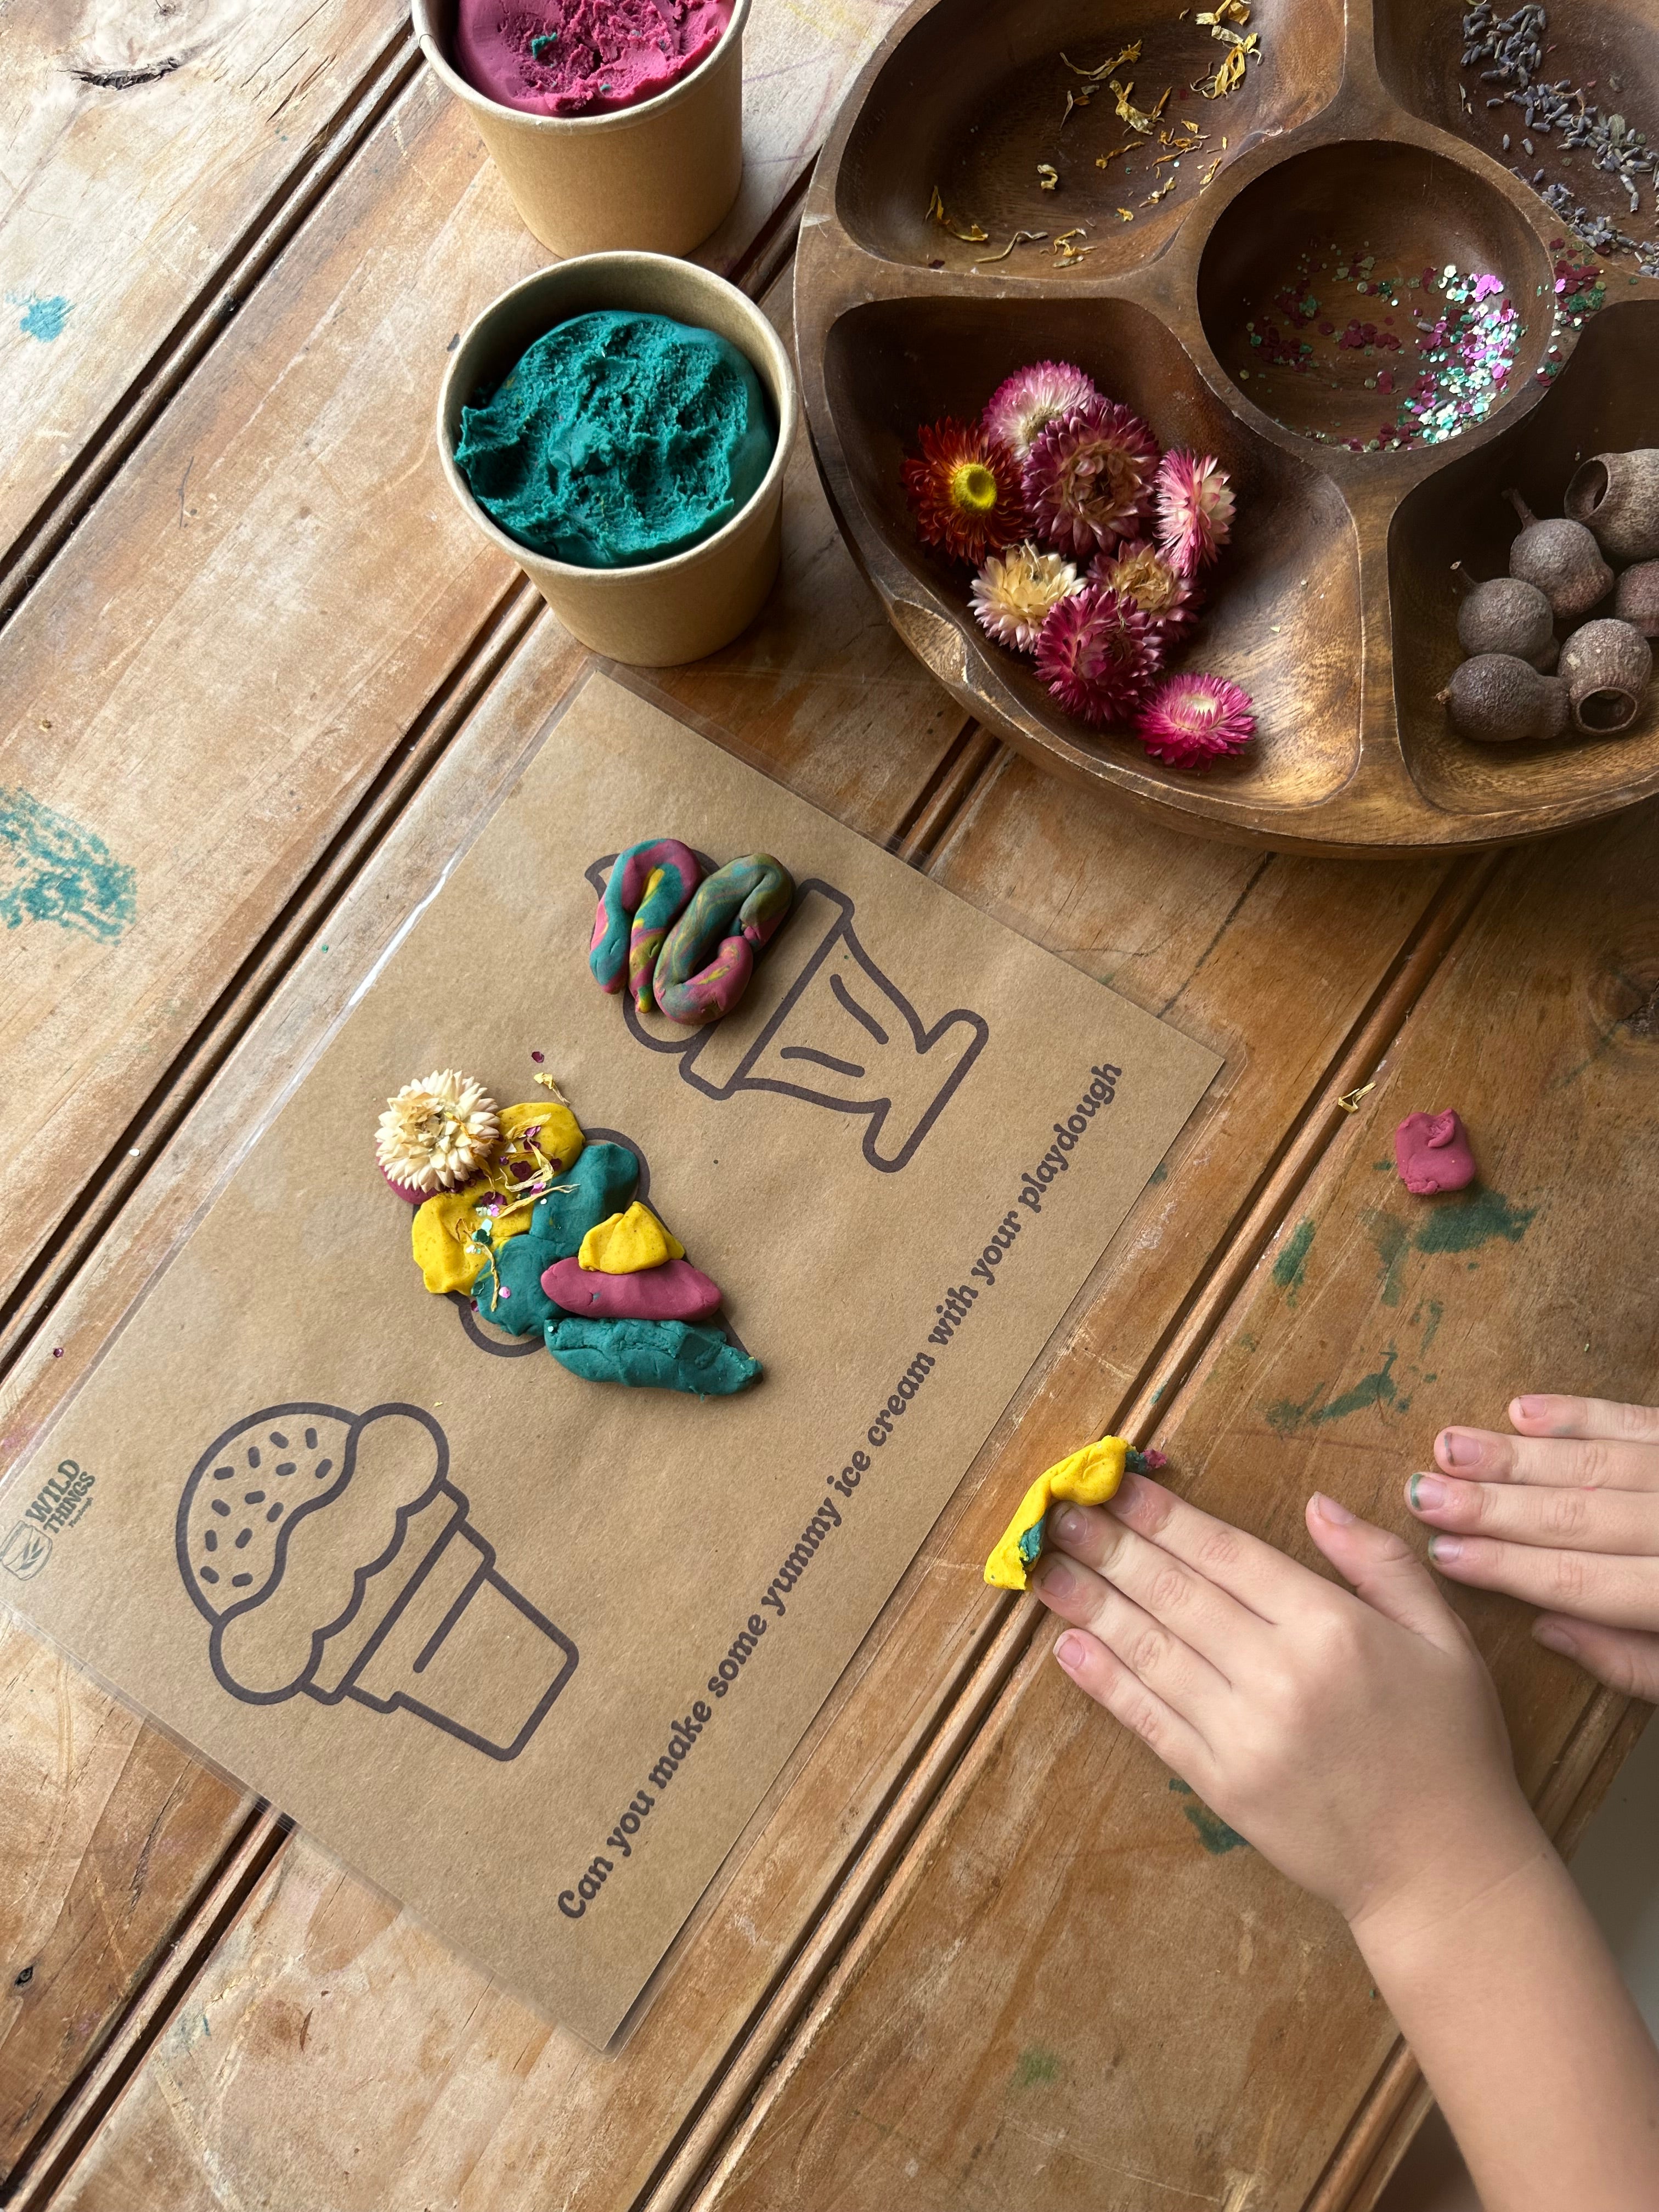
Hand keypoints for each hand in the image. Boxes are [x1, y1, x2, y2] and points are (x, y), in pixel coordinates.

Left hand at [1030, 1473, 1543, 1935]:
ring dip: (1091, 1605)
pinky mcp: (1223, 1786)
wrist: (1443, 1870)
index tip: (1119, 1485)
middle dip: (1112, 1546)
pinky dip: (1105, 1682)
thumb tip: (1318, 1504)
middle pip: (1176, 1594)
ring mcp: (1245, 1734)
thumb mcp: (1443, 1637)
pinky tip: (1068, 1646)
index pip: (1227, 1554)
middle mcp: (1280, 1675)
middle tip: (1061, 1511)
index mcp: (1332, 1628)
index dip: (1167, 1516)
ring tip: (1045, 1567)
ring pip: (1151, 1652)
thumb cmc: (1450, 1746)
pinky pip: (1150, 1721)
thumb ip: (1380, 1562)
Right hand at [1404, 1394, 1658, 1695]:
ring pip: (1605, 1463)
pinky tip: (1525, 1410)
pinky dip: (1584, 1416)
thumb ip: (1639, 1665)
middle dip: (1495, 1503)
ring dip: (1520, 1454)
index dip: (1509, 1567)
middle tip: (1421, 1490)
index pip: (1588, 1580)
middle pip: (1585, 1514)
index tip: (1442, 1553)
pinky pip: (1646, 1422)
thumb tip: (1549, 1627)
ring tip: (1452, 1445)